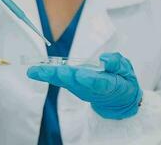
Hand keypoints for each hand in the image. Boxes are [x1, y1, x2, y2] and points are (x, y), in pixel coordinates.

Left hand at [27, 53, 142, 119]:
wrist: (119, 102)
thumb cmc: (123, 82)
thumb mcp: (127, 72)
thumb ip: (117, 64)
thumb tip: (104, 58)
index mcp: (108, 85)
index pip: (98, 83)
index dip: (88, 79)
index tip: (79, 75)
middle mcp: (91, 89)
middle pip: (74, 82)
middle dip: (58, 76)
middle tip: (43, 71)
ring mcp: (81, 89)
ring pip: (63, 82)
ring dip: (48, 76)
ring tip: (34, 70)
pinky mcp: (74, 87)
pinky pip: (60, 80)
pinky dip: (48, 75)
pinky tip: (36, 71)